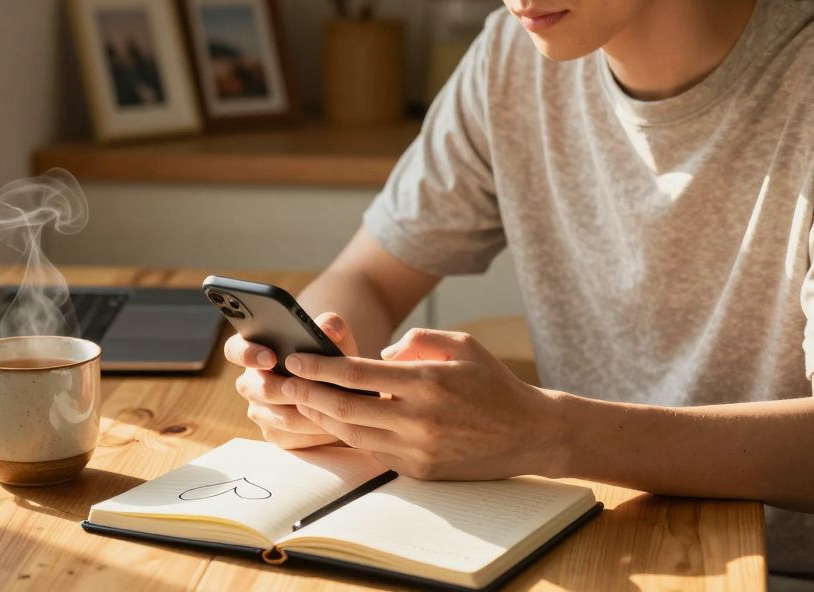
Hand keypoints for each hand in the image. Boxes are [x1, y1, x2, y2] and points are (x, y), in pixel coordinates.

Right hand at [224, 312, 363, 449]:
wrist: (342, 390)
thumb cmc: (332, 358)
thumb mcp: (335, 337)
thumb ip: (331, 324)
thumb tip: (328, 330)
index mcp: (256, 350)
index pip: (234, 349)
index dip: (247, 354)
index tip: (270, 357)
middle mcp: (251, 382)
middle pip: (260, 389)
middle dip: (291, 389)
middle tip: (317, 388)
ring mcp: (259, 410)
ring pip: (279, 416)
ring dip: (308, 412)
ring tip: (334, 407)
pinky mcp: (273, 434)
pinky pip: (289, 437)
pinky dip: (312, 433)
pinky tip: (332, 425)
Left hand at [282, 328, 563, 479]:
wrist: (529, 434)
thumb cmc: (493, 383)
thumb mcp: (461, 345)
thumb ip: (416, 341)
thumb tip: (379, 354)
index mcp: (427, 382)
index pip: (358, 375)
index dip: (321, 367)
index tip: (296, 359)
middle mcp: (419, 419)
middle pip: (345, 409)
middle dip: (308, 394)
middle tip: (284, 382)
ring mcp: (418, 449)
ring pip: (354, 434)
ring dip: (323, 417)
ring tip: (302, 400)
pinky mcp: (420, 470)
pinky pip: (375, 450)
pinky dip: (352, 434)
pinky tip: (337, 420)